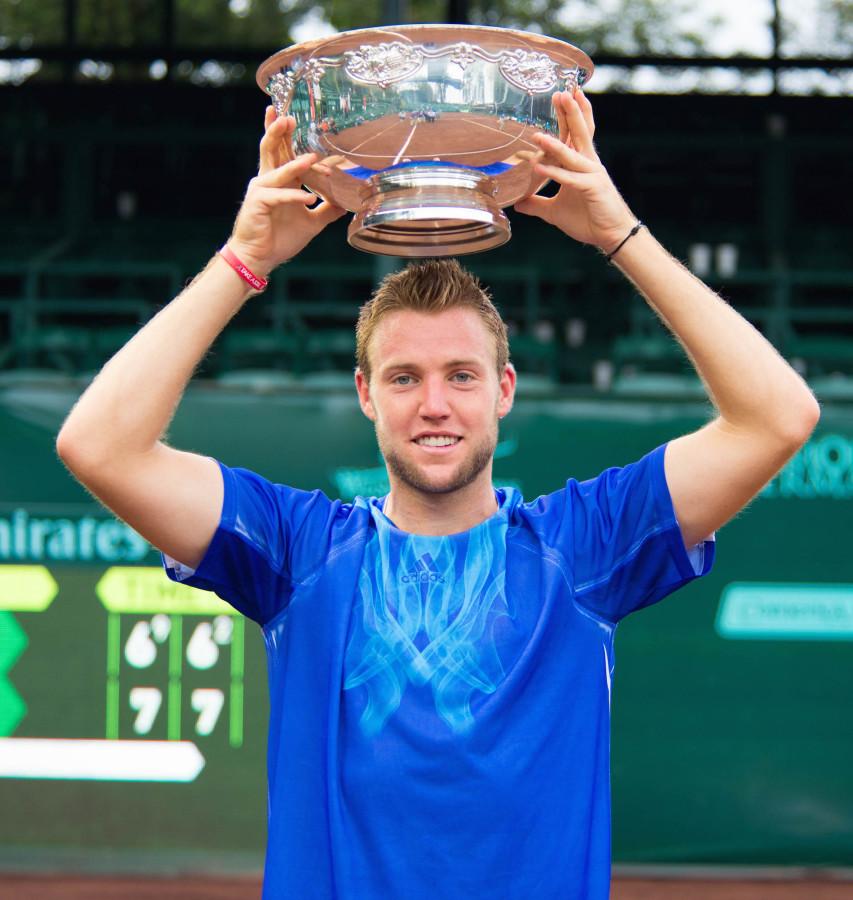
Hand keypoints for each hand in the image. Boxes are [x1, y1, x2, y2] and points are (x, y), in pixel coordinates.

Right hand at [227, 107, 345, 275]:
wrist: (259, 257)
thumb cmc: (279, 238)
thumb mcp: (311, 222)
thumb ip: (327, 210)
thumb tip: (346, 204)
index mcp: (279, 180)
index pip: (283, 151)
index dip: (288, 135)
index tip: (298, 120)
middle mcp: (268, 179)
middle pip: (272, 149)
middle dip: (278, 132)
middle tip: (288, 116)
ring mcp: (261, 189)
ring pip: (277, 170)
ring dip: (294, 164)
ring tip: (311, 158)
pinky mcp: (258, 203)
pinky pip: (279, 197)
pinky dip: (294, 197)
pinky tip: (308, 199)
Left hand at [514, 91, 636, 251]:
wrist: (610, 235)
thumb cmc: (588, 218)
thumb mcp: (555, 211)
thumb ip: (537, 204)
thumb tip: (518, 203)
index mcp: (582, 163)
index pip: (577, 133)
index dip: (571, 113)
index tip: (564, 93)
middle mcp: (588, 164)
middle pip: (579, 133)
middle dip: (570, 113)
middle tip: (560, 92)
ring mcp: (591, 175)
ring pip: (572, 154)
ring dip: (554, 144)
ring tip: (538, 134)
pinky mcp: (592, 189)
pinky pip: (569, 179)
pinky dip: (554, 174)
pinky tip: (538, 168)